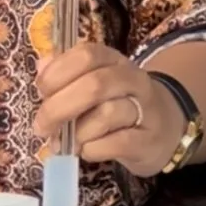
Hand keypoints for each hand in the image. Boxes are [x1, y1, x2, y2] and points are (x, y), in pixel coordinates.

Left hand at [33, 42, 185, 176]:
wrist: (165, 128)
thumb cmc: (116, 103)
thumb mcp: (92, 82)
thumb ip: (64, 73)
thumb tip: (41, 67)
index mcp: (112, 60)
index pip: (86, 55)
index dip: (57, 72)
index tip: (41, 91)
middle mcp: (132, 79)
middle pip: (94, 85)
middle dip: (58, 108)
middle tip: (42, 127)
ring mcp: (145, 109)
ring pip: (106, 114)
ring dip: (77, 133)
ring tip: (67, 142)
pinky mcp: (149, 140)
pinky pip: (118, 143)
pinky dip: (93, 149)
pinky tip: (86, 151)